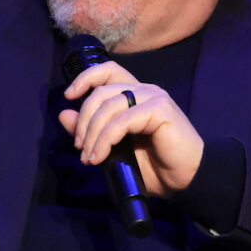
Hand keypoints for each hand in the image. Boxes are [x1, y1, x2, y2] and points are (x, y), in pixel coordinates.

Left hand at [59, 62, 203, 197]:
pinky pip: (122, 120)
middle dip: (84, 120)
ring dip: (92, 134)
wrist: (185, 180)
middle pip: (101, 91)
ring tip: (89, 158)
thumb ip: (92, 130)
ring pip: (109, 105)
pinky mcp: (160, 110)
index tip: (69, 96)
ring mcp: (154, 98)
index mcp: (135, 94)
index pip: (108, 70)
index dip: (85, 78)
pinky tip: (100, 157)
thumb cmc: (155, 165)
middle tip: (79, 148)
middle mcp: (145, 90)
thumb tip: (64, 114)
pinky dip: (105, 140)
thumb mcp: (114, 148)